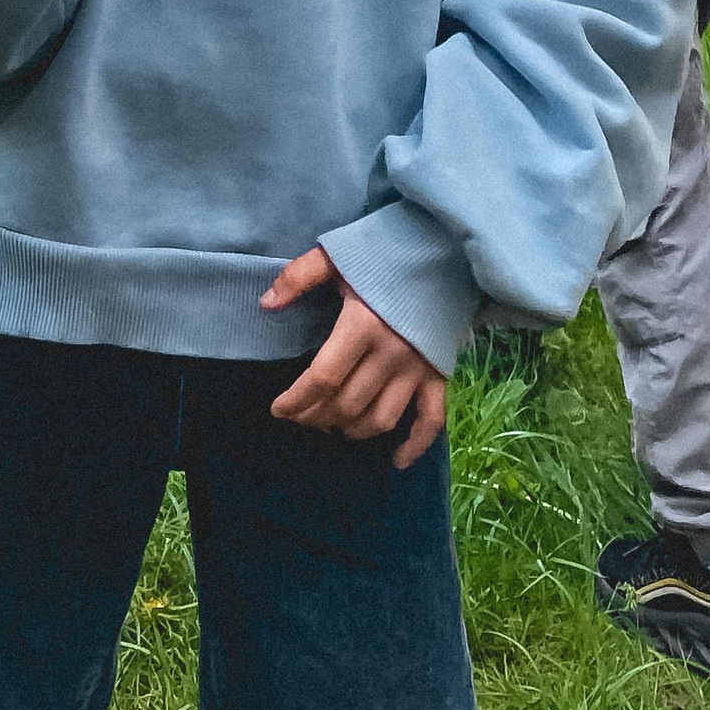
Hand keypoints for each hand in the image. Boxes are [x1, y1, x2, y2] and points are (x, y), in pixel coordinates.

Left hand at [262, 247, 446, 467]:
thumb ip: (299, 277)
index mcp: (362, 325)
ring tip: (332, 427)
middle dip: (316, 417)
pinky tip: (396, 462)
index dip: (296, 400)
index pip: (323, 378)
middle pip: (347, 404)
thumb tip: (266, 305)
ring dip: (351, 430)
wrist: (444, 247)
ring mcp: (418, 369)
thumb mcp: (337, 254)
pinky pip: (431, 420)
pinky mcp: (440, 374)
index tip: (279, 409)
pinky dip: (415, 445)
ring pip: (381, 419)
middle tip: (300, 416)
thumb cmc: (385, 251)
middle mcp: (391, 354)